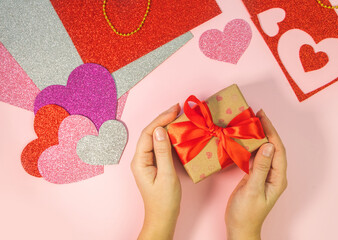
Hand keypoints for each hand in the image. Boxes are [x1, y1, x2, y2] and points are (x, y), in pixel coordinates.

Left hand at [131, 104, 181, 239]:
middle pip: (149, 133)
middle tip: (177, 107)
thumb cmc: (164, 200)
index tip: (174, 110)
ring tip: (177, 115)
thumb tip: (160, 130)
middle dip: (162, 119)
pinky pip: (158, 145)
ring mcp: (146, 161)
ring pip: (154, 138)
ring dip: (165, 125)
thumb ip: (163, 152)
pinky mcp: (153, 164)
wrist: (163, 217)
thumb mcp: (166, 175)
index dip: (160, 119)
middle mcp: (140, 159)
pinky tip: (175, 131)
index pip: (148, 133)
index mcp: (140, 161)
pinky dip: (167, 136)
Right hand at [225, 109, 287, 239]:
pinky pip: (255, 157)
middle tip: (256, 115)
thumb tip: (268, 145)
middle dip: (266, 130)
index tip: (262, 117)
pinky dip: (251, 146)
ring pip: (264, 150)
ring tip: (250, 123)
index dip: (271, 131)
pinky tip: (244, 140)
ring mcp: (264, 174)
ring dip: (258, 136)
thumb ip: (261, 167)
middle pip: (273, 147)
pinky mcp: (255, 175)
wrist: (240, 227)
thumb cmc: (247, 212)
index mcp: (277, 177)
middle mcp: (274, 174)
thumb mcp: (253, 189)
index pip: (277, 149)